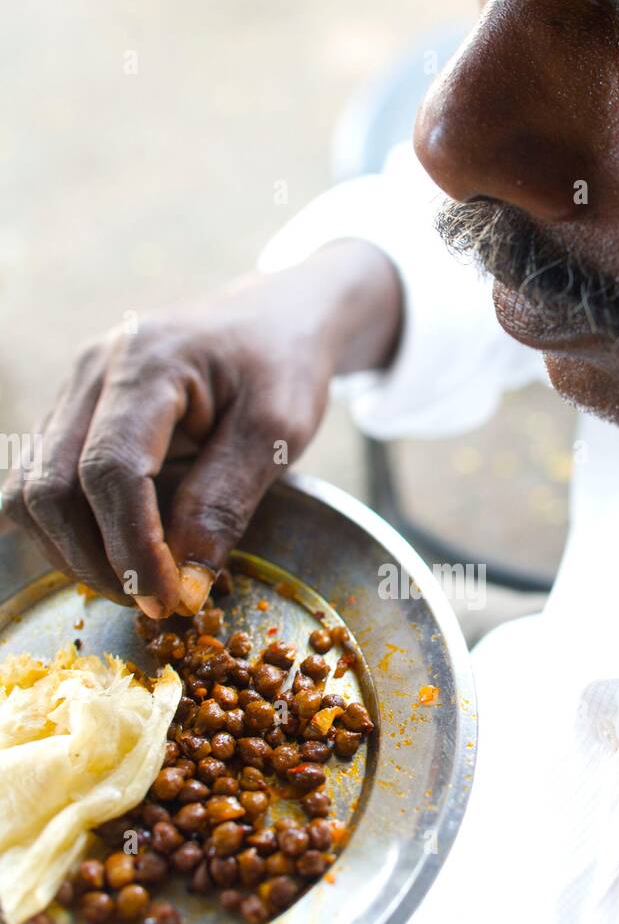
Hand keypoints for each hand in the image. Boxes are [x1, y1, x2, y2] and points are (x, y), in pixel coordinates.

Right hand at [2, 242, 400, 616]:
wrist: (272, 321)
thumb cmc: (282, 367)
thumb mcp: (278, 433)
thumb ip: (226, 502)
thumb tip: (184, 583)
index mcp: (147, 364)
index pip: (110, 470)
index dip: (131, 548)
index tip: (167, 601)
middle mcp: (93, 372)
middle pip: (51, 486)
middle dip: (96, 561)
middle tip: (155, 603)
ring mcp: (73, 391)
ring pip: (32, 490)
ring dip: (75, 552)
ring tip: (139, 583)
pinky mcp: (71, 415)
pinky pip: (41, 482)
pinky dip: (70, 531)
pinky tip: (119, 554)